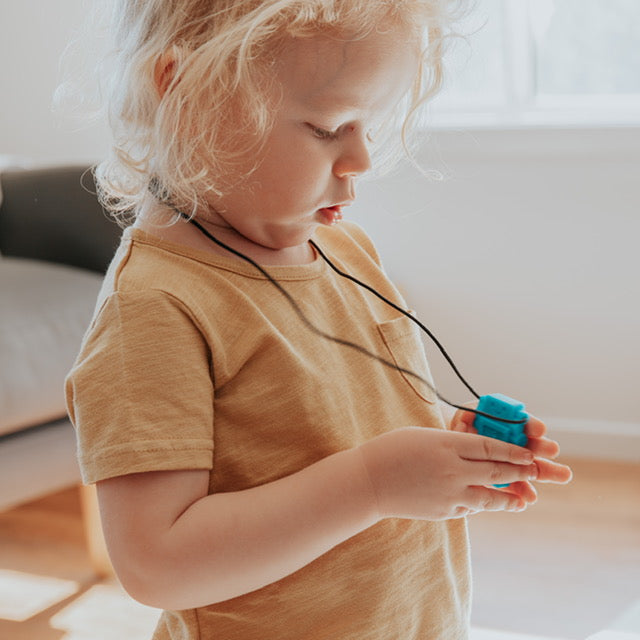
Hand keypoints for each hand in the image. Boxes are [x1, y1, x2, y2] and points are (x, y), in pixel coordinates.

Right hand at [358, 427, 540, 520]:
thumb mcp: (424, 437)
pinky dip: (483, 505)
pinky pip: (470, 507)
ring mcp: (448, 494)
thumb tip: (477, 450)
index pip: (489, 447)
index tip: (529, 453)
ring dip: (509, 497)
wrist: (368, 482)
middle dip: (520, 472)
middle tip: (537, 471)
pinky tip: (492, 504)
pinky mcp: (444, 511)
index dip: (513, 451)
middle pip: (495, 471)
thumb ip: (452, 444)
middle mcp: (452, 470)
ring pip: (489, 497)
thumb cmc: (392, 450)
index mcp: (446, 446)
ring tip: (524, 498)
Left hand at [448, 402, 572, 491]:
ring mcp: (509, 463)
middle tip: (553, 450)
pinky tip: (528, 498)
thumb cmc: (462, 431)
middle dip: (543, 447)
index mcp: (505, 423)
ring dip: (543, 471)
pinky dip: (521, 493)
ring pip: (527, 467)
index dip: (530, 425)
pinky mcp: (503, 481)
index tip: (538, 430)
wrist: (454, 454)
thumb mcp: (463, 419)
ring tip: (563, 476)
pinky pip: (514, 487)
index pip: (521, 422)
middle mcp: (512, 442)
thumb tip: (468, 419)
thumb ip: (468, 418)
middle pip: (530, 445)